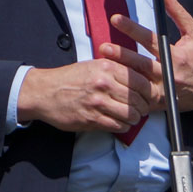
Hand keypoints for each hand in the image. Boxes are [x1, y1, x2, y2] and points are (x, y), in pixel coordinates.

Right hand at [17, 58, 153, 133]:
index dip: (148, 92)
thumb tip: (138, 78)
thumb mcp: (93, 65)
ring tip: (131, 117)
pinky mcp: (91, 119)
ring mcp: (98, 102)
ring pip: (130, 115)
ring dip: (134, 119)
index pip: (140, 81)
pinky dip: (123, 127)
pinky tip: (119, 123)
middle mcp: (104, 83)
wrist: (44, 92)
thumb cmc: (69, 78)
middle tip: (141, 109)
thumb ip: (115, 69)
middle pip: (138, 100)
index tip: (148, 96)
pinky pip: (118, 126)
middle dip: (143, 107)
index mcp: (106, 67)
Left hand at [103, 0, 192, 112]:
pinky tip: (113, 87)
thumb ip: (178, 14)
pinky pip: (140, 100)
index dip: (132, 29)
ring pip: (138, 84)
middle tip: (104, 48)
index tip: (115, 19)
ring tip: (103, 67)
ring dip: (121, 75)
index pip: (150, 40)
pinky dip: (127, 94)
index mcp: (176, 56)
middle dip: (122, 55)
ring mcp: (163, 91)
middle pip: (141, 64)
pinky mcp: (159, 103)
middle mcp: (169, 74)